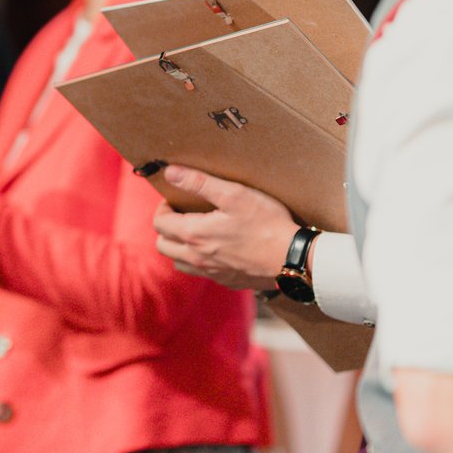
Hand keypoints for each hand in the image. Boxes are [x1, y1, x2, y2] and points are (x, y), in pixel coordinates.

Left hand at [151, 164, 297, 290]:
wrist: (293, 258)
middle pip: (163, 245)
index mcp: (194, 235)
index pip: (159, 223)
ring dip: (179, 247)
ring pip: (178, 262)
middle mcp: (197, 258)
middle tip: (182, 215)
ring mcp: (211, 272)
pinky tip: (215, 248)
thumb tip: (170, 173)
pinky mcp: (226, 280)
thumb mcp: (233, 194)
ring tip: (195, 231)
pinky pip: (201, 273)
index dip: (163, 208)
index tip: (175, 199)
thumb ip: (198, 183)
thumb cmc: (266, 223)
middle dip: (166, 228)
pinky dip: (198, 260)